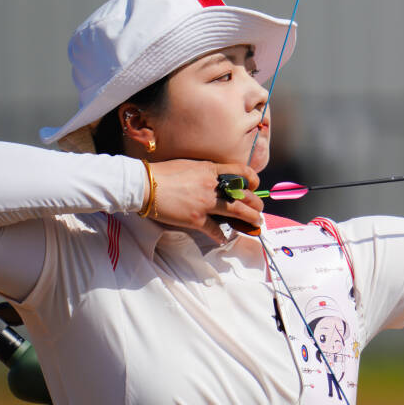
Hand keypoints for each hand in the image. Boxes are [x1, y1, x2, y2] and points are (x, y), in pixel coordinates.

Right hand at [148, 160, 263, 240]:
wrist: (144, 185)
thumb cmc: (162, 173)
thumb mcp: (189, 165)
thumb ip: (205, 171)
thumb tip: (214, 177)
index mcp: (211, 169)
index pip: (242, 171)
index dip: (253, 179)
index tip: (254, 186)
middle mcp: (212, 186)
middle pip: (244, 195)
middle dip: (256, 204)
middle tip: (259, 210)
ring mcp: (206, 203)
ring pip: (237, 212)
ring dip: (250, 219)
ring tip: (255, 224)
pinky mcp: (196, 219)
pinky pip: (215, 230)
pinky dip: (221, 236)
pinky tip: (223, 239)